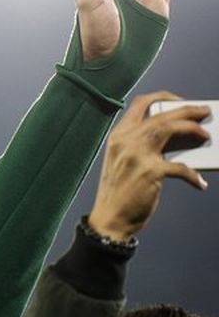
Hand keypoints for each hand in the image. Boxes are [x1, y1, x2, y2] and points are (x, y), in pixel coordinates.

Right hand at [88, 92, 209, 240]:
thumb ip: (147, 146)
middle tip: (205, 112)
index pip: (140, 104)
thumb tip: (182, 136)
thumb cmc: (120, 192)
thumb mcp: (127, 162)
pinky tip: (199, 183)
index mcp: (118, 136)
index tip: (180, 100)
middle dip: (188, 110)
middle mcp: (125, 141)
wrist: (110, 219)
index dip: (162, 97)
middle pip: (162, 115)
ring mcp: (136, 156)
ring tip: (207, 135)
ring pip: (170, 128)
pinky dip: (193, 175)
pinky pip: (180, 167)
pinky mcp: (150, 172)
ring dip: (193, 129)